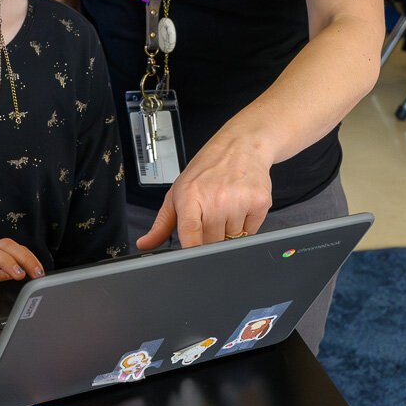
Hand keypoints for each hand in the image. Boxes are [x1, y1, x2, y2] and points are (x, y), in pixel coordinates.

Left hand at [136, 134, 274, 249]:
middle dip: (211, 236)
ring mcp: (239, 200)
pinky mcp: (260, 202)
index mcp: (191, 195)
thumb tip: (145, 244)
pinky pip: (252, 231)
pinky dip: (247, 223)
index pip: (190, 232)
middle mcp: (215, 198)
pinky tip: (242, 204)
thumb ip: (162, 223)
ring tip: (228, 205)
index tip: (192, 260)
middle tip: (211, 214)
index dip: (192, 250)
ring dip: (230, 230)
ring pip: (233, 239)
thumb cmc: (207, 169)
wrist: (242, 145)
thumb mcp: (179, 191)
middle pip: (212, 243)